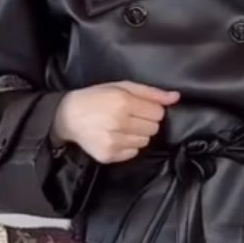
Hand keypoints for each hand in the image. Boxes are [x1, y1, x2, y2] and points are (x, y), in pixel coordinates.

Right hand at [53, 82, 179, 163]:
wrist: (69, 116)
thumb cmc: (96, 98)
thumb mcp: (122, 87)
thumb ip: (151, 92)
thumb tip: (175, 97)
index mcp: (123, 102)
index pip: (158, 112)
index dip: (151, 109)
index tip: (139, 108)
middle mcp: (119, 123)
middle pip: (154, 128)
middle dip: (145, 122)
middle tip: (130, 117)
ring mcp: (114, 142)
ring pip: (145, 142)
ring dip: (137, 134)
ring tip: (122, 126)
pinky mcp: (109, 155)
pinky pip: (133, 153)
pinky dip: (128, 145)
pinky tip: (116, 136)